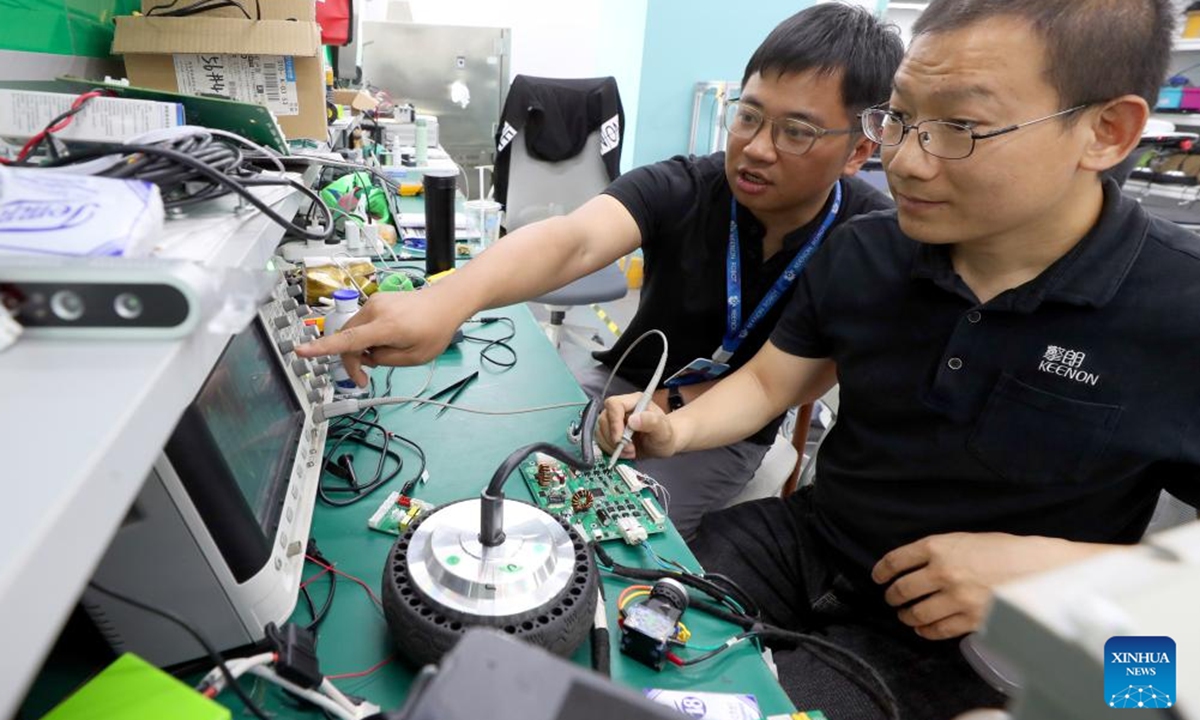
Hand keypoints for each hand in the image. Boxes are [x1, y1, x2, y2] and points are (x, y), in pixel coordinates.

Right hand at [295, 290, 468, 386]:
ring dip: (359, 348)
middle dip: (352, 361)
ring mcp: (374, 303)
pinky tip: (383, 341)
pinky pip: (361, 323)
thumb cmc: (435, 329)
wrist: (446, 302)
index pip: (348, 340)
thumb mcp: (413, 358)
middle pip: (346, 339)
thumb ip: (384, 360)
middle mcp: (375, 310)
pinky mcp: (376, 301)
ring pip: (352, 332)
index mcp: (386, 326)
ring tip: (383, 355)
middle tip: (364, 379)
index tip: (301, 351)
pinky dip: (366, 336)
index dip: (322, 348)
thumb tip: (365, 357)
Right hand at [596, 392, 676, 458]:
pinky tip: (624, 453)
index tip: (620, 439)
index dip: (614, 421)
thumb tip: (633, 420)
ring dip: (612, 446)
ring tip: (630, 452)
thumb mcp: (663, 430)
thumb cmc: (664, 434)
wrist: (661, 444)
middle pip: (604, 419)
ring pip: (600, 431)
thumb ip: (652, 422)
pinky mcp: (610, 432)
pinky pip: (601, 441)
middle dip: (615, 438)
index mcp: (634, 401)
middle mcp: (621, 409)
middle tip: (630, 449)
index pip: (614, 404)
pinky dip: (610, 450)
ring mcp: (614, 420)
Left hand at [872, 532, 1109, 639]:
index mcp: (938, 547)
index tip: (878, 577)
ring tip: (904, 615)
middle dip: (892, 595)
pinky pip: (938, 629)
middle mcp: (942, 572)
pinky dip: (925, 630)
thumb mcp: (967, 540)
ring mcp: (955, 598)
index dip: (882, 570)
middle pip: (903, 589)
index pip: (896, 560)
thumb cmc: (1006, 550)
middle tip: (891, 598)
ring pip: (916, 612)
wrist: (1040, 569)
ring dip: (906, 615)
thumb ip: (940, 552)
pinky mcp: (970, 620)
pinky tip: (922, 628)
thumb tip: (917, 565)